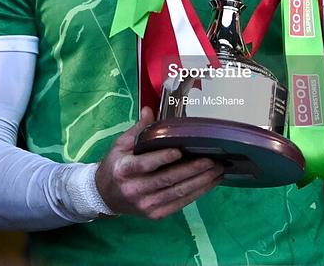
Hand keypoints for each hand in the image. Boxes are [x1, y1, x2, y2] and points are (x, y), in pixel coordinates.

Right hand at [95, 107, 223, 219]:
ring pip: (177, 193)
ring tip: (218, 169)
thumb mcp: (120, 145)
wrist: (105, 195)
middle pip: (167, 180)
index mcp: (124, 169)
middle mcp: (135, 189)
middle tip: (212, 159)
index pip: (145, 164)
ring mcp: (146, 205)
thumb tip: (150, 109)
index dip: (163, 158)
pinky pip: (180, 204)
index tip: (180, 150)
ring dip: (200, 182)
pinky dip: (197, 193)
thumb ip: (137, 129)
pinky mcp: (156, 214)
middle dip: (192, 169)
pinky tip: (210, 183)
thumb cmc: (115, 165)